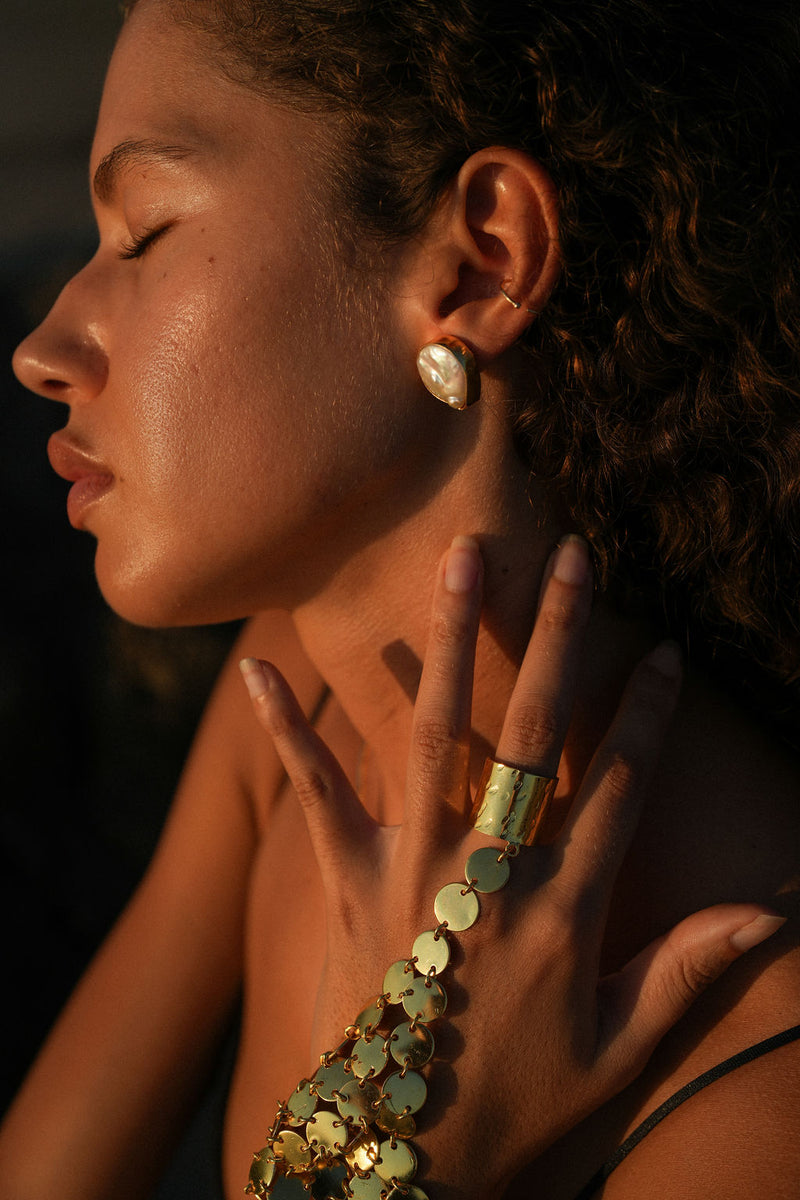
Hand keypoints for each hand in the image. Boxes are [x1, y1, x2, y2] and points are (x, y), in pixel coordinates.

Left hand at [240, 536, 782, 1197]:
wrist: (402, 1163)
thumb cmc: (521, 1109)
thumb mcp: (619, 1050)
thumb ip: (688, 970)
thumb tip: (772, 912)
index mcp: (563, 910)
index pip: (618, 786)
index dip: (646, 713)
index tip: (664, 649)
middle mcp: (490, 873)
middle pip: (533, 733)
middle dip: (557, 637)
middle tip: (568, 556)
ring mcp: (412, 870)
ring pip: (436, 732)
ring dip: (450, 639)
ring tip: (459, 559)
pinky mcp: (346, 881)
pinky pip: (313, 795)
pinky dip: (286, 732)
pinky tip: (257, 668)